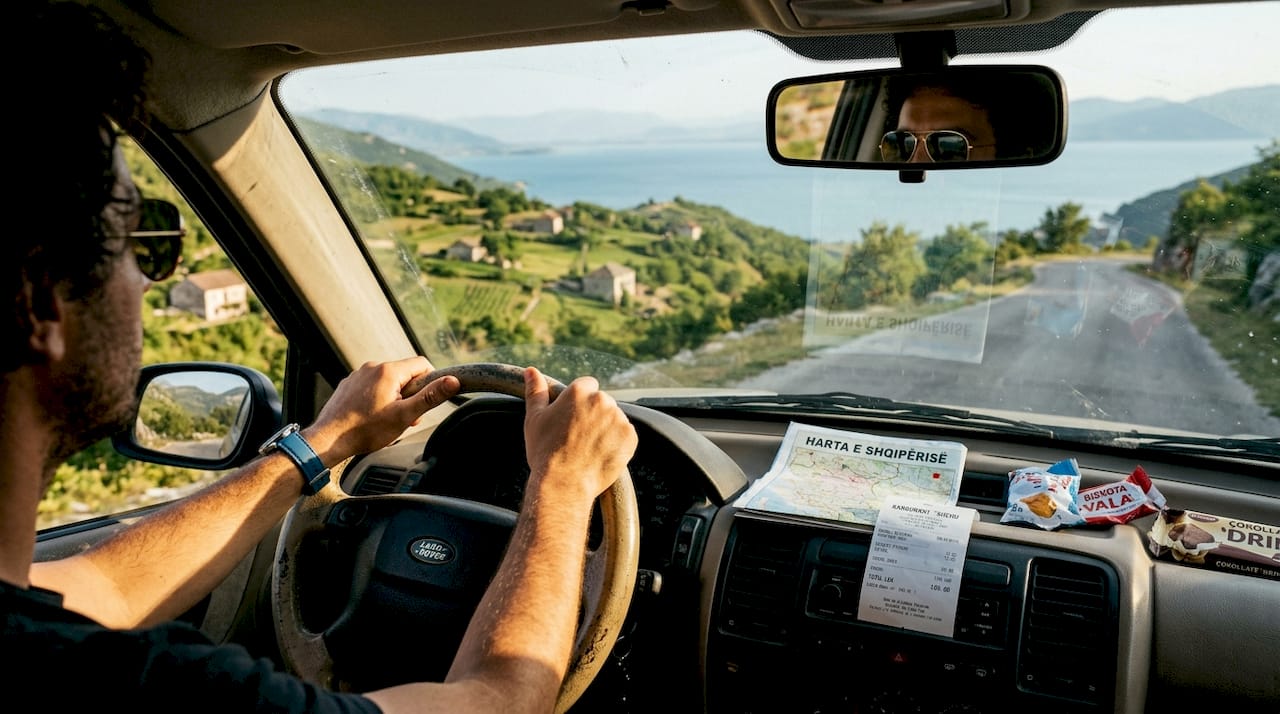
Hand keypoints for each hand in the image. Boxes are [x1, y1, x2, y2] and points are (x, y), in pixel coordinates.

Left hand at [302, 356, 459, 465]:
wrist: (328, 439)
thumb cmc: (365, 430)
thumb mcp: (404, 416)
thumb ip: (431, 397)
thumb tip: (453, 381)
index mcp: (388, 370)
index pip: (422, 364)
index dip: (429, 383)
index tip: (423, 402)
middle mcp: (373, 367)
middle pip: (405, 373)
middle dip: (411, 394)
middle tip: (405, 417)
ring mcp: (359, 374)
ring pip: (388, 380)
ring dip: (395, 397)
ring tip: (387, 419)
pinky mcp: (349, 384)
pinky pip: (372, 385)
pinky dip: (378, 398)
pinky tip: (373, 416)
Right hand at [522, 366, 637, 507]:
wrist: (563, 484)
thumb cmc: (544, 451)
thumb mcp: (534, 418)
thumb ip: (536, 391)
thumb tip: (531, 370)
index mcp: (579, 391)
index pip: (587, 385)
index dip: (579, 403)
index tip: (572, 420)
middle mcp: (602, 400)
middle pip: (602, 401)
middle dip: (594, 415)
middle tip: (578, 438)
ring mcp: (618, 418)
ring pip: (614, 418)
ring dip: (606, 428)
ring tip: (589, 448)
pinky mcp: (630, 437)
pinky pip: (625, 435)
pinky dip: (617, 443)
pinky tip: (601, 454)